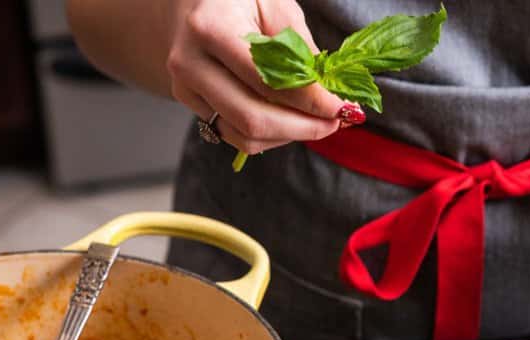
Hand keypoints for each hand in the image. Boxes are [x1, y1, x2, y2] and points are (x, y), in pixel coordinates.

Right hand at [164, 0, 353, 154]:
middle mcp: (190, 63)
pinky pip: (237, 136)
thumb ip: (301, 49)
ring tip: (319, 122)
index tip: (342, 106)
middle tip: (336, 121)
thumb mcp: (276, 6)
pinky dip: (273, 137)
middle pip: (253, 118)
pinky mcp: (193, 106)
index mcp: (211, 28)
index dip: (310, 101)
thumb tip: (330, 94)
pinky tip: (293, 121)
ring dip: (290, 136)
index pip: (267, 81)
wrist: (193, 3)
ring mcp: (187, 89)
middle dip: (304, 127)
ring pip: (246, 136)